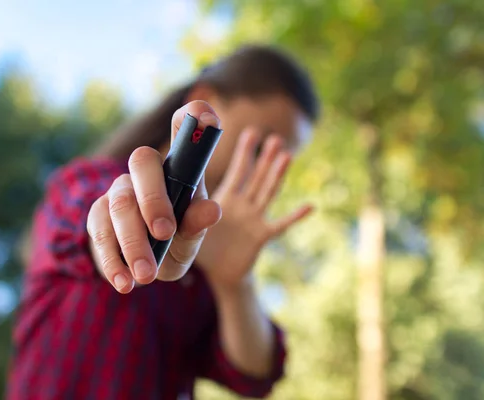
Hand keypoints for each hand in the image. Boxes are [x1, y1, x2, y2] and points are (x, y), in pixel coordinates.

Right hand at [87, 101, 222, 293]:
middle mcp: (147, 174)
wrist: (143, 267)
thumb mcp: (191, 240)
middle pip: (142, 160)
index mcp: (179, 171)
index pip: (184, 132)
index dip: (193, 118)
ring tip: (147, 275)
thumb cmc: (174, 244)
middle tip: (165, 232)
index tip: (201, 114)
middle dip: (153, 197)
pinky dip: (112, 259)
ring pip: (118, 202)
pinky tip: (125, 282)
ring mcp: (119, 191)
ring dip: (133, 241)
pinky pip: (98, 230)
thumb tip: (212, 210)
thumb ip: (198, 225)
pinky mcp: (97, 216)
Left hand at [196, 127, 313, 287]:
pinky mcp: (260, 236)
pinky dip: (294, 217)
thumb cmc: (204, 246)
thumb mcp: (193, 226)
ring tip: (286, 156)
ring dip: (277, 176)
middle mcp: (243, 205)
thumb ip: (192, 214)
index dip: (244, 153)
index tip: (251, 133)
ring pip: (267, 193)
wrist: (218, 273)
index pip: (237, 172)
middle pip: (256, 178)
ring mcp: (254, 219)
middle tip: (274, 138)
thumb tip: (195, 201)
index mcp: (225, 199)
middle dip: (264, 158)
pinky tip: (309, 207)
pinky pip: (279, 226)